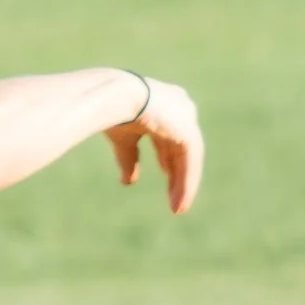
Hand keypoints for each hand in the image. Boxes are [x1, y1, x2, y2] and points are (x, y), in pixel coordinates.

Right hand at [106, 77, 203, 214]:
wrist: (116, 96)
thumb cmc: (113, 111)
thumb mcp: (123, 141)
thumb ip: (130, 160)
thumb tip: (129, 182)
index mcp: (164, 103)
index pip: (170, 134)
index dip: (168, 156)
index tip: (164, 174)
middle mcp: (180, 107)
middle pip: (182, 148)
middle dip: (178, 173)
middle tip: (174, 198)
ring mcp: (187, 118)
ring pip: (189, 158)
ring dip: (184, 184)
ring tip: (178, 208)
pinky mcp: (189, 131)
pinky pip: (191, 163)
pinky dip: (186, 183)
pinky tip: (180, 201)